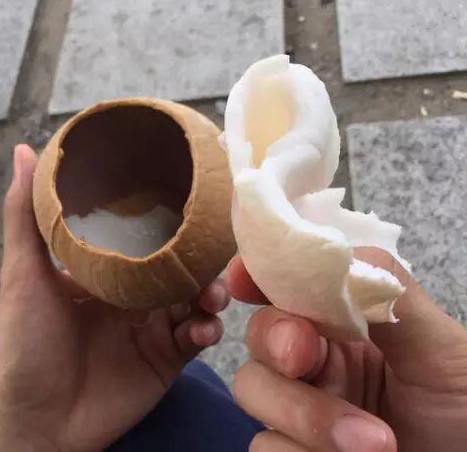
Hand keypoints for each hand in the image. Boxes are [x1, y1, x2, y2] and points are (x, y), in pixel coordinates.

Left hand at [0, 145, 229, 451]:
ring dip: (210, 291)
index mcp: (103, 269)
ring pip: (194, 297)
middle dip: (198, 255)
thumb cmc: (22, 345)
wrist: (36, 422)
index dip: (167, 215)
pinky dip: (206, 330)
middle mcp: (131, 294)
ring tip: (210, 293)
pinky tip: (201, 329)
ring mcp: (151, 326)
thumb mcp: (22, 275)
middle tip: (214, 246)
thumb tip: (25, 150)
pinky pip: (197, 338)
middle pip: (176, 264)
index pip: (143, 233)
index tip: (192, 193)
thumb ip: (26, 216)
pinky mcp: (166, 359)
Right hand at [226, 248, 466, 451]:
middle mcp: (317, 363)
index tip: (243, 279)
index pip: (289, 290)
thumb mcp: (442, 348)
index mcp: (347, 327)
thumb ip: (392, 294)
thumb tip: (336, 255)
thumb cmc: (465, 412)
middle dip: (275, 340)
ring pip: (252, 389)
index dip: (259, 277)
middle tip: (303, 357)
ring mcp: (299, 411)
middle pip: (259, 334)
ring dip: (303, 414)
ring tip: (374, 445)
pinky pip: (264, 446)